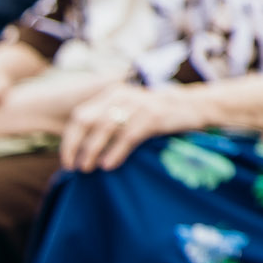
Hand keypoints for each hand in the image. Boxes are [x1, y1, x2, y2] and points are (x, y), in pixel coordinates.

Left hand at [60, 82, 202, 172]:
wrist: (195, 105)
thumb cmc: (159, 114)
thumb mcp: (131, 111)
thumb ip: (109, 121)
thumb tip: (82, 150)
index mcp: (112, 94)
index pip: (80, 116)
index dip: (69, 140)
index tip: (67, 160)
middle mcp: (122, 96)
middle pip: (88, 121)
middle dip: (76, 146)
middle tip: (74, 167)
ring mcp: (138, 105)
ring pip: (105, 128)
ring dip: (93, 151)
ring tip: (88, 168)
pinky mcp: (153, 116)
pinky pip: (127, 136)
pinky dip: (116, 152)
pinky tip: (109, 165)